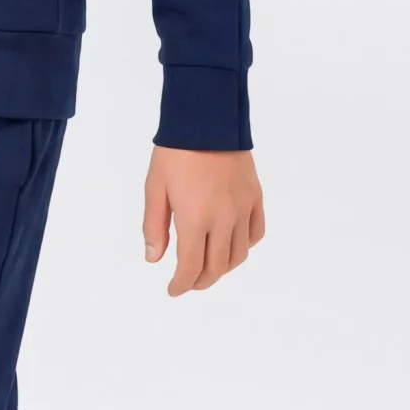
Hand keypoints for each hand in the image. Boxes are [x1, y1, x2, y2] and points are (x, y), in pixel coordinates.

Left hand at [144, 145, 264, 294]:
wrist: (208, 119)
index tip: (173, 289)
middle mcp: (224, 219)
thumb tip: (154, 260)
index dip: (181, 284)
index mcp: (195, 219)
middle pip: (216, 267)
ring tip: (208, 269)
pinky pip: (255, 233)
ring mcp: (243, 209)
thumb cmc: (175, 153)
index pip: (192, 267)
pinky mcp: (255, 198)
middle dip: (200, 281)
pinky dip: (244, 247)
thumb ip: (154, 227)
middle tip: (188, 283)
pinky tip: (231, 246)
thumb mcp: (155, 189)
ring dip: (222, 269)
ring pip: (239, 255)